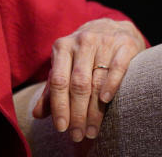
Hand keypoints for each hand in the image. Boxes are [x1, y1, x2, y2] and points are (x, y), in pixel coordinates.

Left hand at [32, 18, 144, 142]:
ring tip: (92, 130)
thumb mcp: (65, 66)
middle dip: (77, 113)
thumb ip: (52, 90)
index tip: (61, 128)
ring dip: (94, 110)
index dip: (59, 106)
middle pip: (78, 84)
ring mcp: (103, 42)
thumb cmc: (83, 54)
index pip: (58, 81)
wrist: (111, 27)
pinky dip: (111, 85)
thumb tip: (37, 114)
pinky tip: (106, 101)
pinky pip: (117, 67)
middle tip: (78, 135)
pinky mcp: (124, 45)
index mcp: (62, 47)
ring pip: (96, 80)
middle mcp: (81, 42)